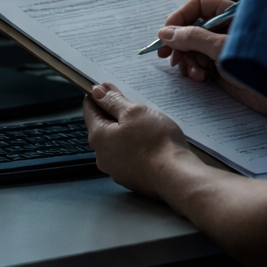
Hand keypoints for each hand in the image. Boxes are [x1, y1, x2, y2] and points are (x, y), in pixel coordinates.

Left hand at [83, 83, 189, 197]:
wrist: (176, 177)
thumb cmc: (155, 142)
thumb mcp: (133, 112)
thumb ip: (112, 101)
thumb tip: (96, 91)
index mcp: (98, 137)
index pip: (90, 109)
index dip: (99, 96)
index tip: (110, 88)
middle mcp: (102, 156)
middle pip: (103, 127)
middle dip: (115, 113)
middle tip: (134, 104)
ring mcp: (116, 170)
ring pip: (116, 142)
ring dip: (126, 131)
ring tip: (146, 124)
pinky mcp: (131, 178)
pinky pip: (128, 156)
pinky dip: (135, 147)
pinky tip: (150, 142)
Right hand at [156, 0, 266, 116]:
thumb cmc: (259, 66)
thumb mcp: (222, 48)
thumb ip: (193, 38)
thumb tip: (165, 32)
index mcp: (231, 15)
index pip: (198, 5)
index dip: (180, 17)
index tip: (166, 34)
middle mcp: (225, 29)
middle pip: (191, 27)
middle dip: (179, 42)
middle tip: (168, 57)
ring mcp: (222, 49)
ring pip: (192, 47)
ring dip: (186, 59)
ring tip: (191, 72)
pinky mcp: (221, 69)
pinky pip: (198, 64)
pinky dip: (194, 70)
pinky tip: (199, 78)